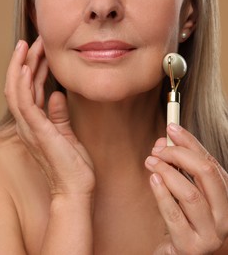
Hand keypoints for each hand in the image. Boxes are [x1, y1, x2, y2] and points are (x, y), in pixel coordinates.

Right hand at [4, 37, 94, 196]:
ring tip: (26, 46)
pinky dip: (23, 85)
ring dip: (20, 67)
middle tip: (32, 42)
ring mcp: (30, 129)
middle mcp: (27, 125)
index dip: (32, 70)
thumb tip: (56, 95)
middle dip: (24, 62)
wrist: (76, 189)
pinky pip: (25, 105)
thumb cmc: (73, 167)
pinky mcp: (38, 133)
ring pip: (16, 92)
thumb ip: (59, 116)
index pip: (29, 91)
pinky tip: (25, 68)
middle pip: (18, 87)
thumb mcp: (67, 136)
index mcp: (34, 125)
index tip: (40, 51)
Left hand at [145, 123, 227, 253]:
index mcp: (225, 197)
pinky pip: (174, 214)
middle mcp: (224, 214)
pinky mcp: (190, 245)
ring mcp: (210, 232)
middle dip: (179, 155)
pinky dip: (161, 193)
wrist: (178, 254)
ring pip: (190, 193)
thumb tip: (161, 143)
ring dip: (167, 172)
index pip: (210, 162)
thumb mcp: (182, 190)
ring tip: (150, 162)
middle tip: (157, 150)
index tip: (171, 127)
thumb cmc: (181, 219)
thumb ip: (176, 167)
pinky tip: (152, 180)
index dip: (190, 142)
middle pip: (206, 173)